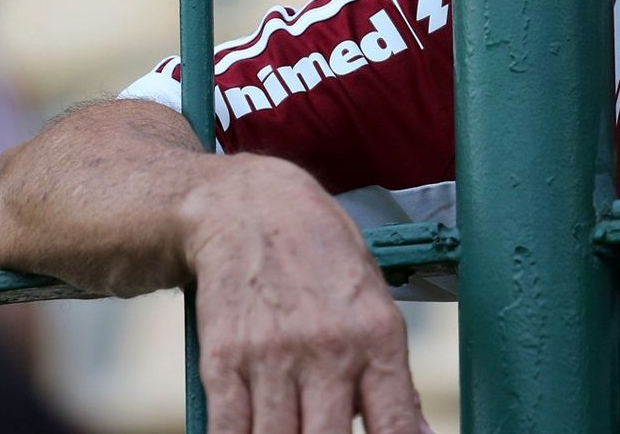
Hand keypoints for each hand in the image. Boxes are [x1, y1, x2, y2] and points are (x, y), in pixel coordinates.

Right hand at [181, 155, 429, 433]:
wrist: (248, 207)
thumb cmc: (320, 253)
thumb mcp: (374, 299)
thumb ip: (392, 374)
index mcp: (376, 334)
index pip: (396, 426)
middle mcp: (327, 348)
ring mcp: (272, 356)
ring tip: (296, 430)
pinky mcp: (223, 360)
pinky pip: (230, 432)